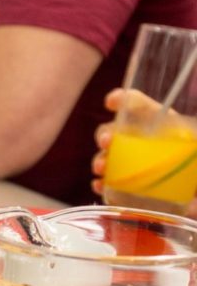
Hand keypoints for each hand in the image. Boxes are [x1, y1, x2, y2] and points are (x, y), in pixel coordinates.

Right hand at [92, 89, 196, 217]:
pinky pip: (108, 183)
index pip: (137, 104)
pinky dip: (101, 184)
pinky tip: (101, 185)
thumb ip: (193, 146)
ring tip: (101, 167)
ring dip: (100, 160)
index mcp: (160, 123)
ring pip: (106, 157)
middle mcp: (140, 140)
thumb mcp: (196, 150)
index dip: (122, 100)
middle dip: (105, 135)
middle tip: (106, 143)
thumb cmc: (196, 164)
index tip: (111, 103)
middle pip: (114, 130)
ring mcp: (130, 162)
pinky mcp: (126, 185)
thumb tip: (194, 154)